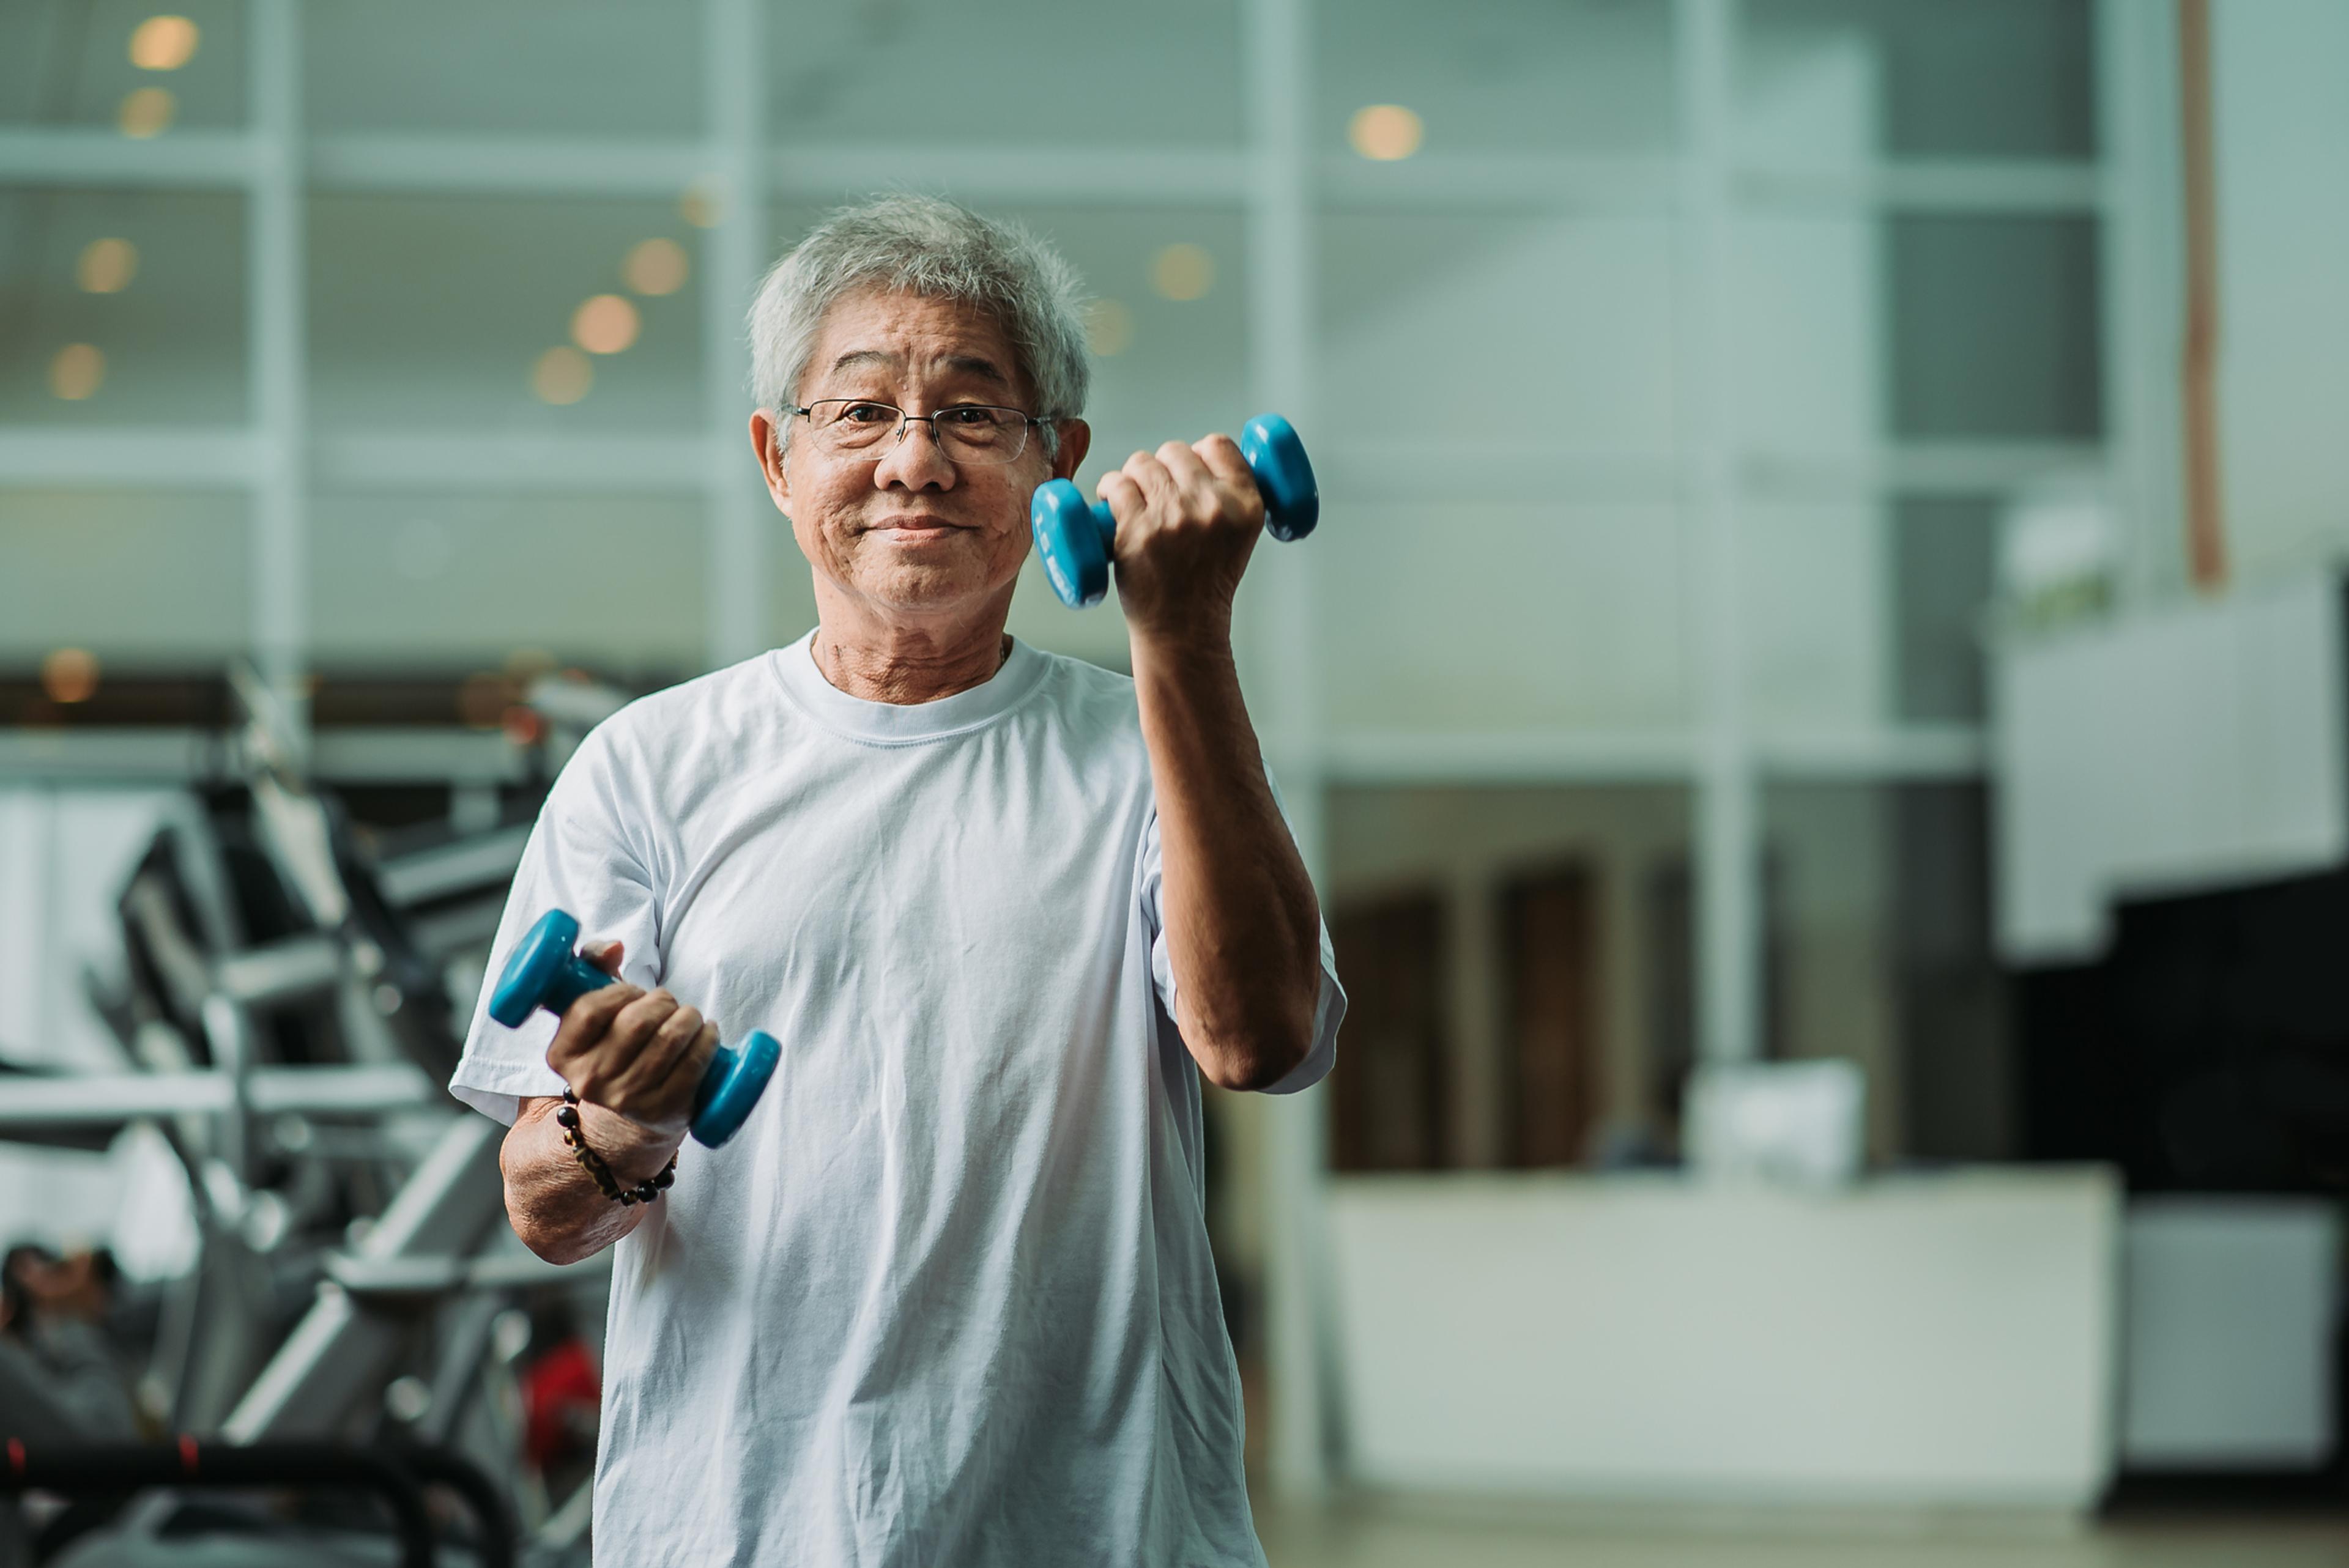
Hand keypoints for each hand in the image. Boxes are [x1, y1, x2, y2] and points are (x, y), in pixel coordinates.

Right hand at [542, 940, 719, 1143]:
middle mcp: (590, 1082)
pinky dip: (707, 1039)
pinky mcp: (663, 1110)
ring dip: (689, 1016)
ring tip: (689, 1015)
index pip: (589, 1011)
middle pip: (636, 1022)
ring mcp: (627, 1100)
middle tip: (668, 1003)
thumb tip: (614, 947)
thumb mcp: (595, 1005)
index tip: (635, 991)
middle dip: (662, 1001)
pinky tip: (707, 1032)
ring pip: (669, 1039)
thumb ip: (593, 964)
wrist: (632, 1110)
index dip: (620, 992)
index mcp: (562, 1054)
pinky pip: (694, 1063)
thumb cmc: (615, 1042)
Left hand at [1095, 434, 1264, 644]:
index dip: (1198, 452)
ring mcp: (1174, 517)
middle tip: (1157, 496)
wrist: (1183, 628)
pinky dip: (1110, 490)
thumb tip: (1195, 456)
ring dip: (1133, 477)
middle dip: (1162, 468)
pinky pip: (1117, 485)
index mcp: (1246, 505)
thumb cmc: (1205, 584)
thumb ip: (1226, 496)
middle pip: (1176, 451)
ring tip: (1134, 501)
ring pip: (1142, 463)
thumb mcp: (1239, 535)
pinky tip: (1112, 504)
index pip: (1219, 445)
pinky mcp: (1137, 529)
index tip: (1186, 470)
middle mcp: (1213, 507)